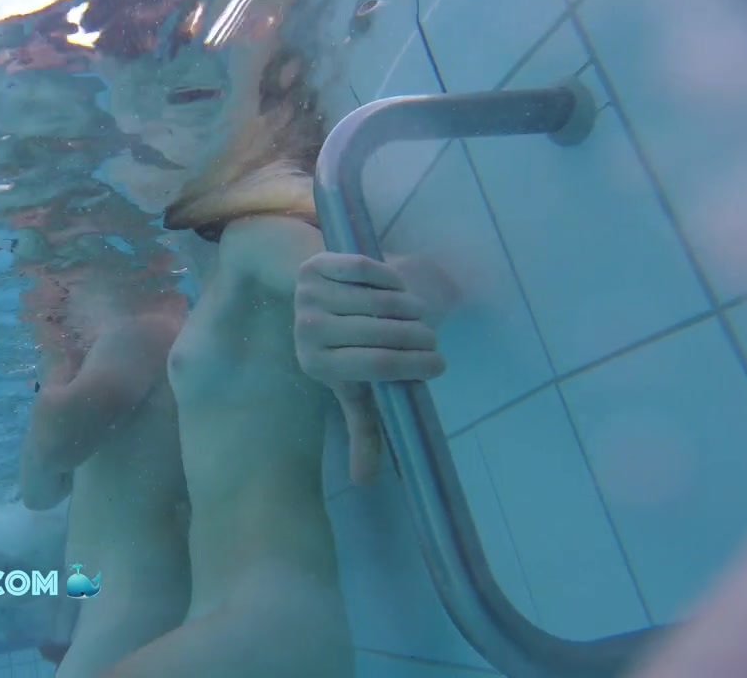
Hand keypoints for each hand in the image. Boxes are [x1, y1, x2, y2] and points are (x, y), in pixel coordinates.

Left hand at [294, 252, 447, 483]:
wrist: (307, 297)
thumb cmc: (339, 348)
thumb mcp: (350, 388)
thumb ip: (362, 430)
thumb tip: (365, 480)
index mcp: (317, 364)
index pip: (379, 365)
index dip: (416, 364)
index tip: (439, 365)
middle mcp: (308, 330)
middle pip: (384, 332)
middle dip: (419, 337)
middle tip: (432, 341)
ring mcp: (309, 295)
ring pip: (381, 300)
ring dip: (412, 308)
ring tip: (419, 318)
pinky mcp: (316, 265)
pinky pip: (369, 270)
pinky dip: (392, 280)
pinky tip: (398, 290)